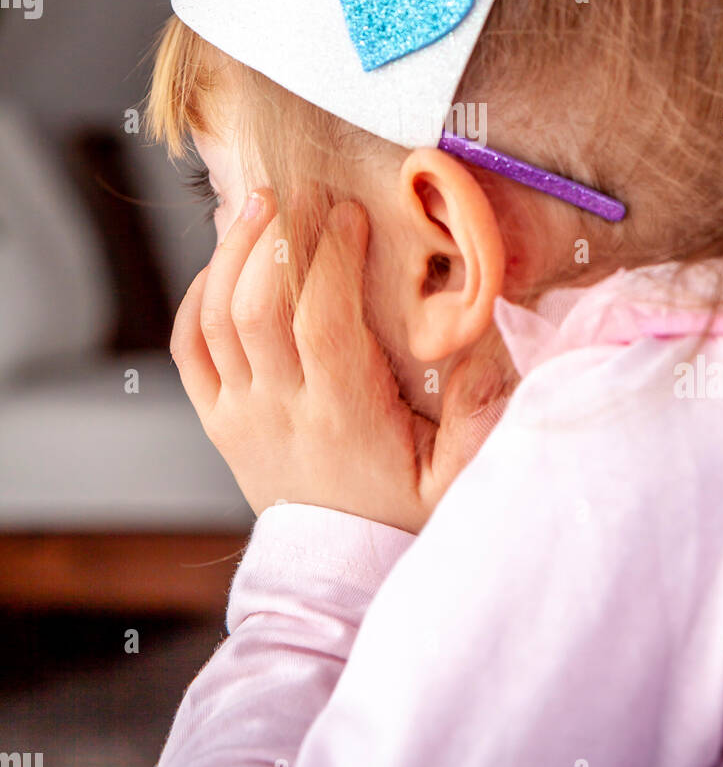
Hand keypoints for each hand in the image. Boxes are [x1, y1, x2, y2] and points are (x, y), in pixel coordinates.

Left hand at [169, 190, 501, 532]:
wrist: (338, 574)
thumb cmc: (401, 516)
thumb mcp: (458, 477)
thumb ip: (479, 412)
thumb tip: (489, 336)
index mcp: (342, 416)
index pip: (321, 320)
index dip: (330, 258)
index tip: (352, 214)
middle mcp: (281, 410)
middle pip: (256, 307)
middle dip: (277, 238)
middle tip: (300, 191)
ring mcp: (241, 414)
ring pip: (216, 318)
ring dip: (234, 253)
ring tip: (260, 204)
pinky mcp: (218, 419)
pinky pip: (189, 348)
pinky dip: (197, 297)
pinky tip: (224, 262)